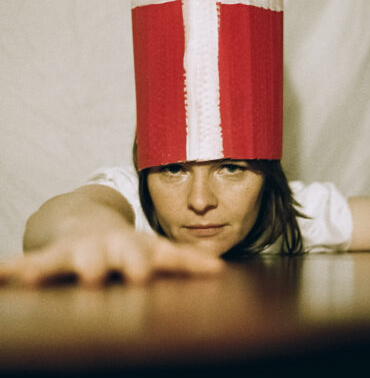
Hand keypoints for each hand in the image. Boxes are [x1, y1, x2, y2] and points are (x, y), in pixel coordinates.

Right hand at [0, 229, 223, 286]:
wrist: (88, 221)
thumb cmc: (128, 246)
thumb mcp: (155, 250)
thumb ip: (184, 262)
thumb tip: (220, 269)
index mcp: (141, 248)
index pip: (170, 254)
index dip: (190, 263)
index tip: (213, 270)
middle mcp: (115, 247)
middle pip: (125, 254)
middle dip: (132, 262)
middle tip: (139, 274)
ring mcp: (84, 251)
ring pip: (80, 258)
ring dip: (79, 265)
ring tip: (76, 275)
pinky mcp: (54, 256)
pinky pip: (34, 265)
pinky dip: (19, 269)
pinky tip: (2, 275)